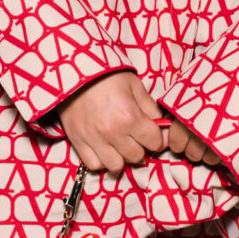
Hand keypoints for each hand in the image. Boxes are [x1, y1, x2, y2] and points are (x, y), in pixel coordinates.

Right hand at [58, 72, 217, 173]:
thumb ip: (151, 108)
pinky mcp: (78, 141)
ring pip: (116, 166)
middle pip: (136, 156)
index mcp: (130, 116)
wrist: (75, 72)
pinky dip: (101, 160)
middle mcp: (113, 132)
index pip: (154, 142)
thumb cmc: (108, 77)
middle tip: (135, 137)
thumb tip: (163, 127)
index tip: (152, 134)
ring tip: (120, 146)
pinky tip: (104, 149)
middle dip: (140, 148)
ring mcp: (94, 139)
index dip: (157, 138)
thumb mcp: (135, 86)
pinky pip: (94, 165)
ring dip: (121, 158)